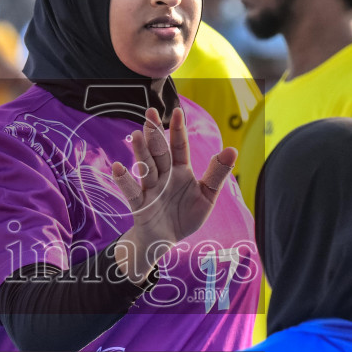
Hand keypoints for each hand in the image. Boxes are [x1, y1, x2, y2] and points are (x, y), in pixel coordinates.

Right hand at [111, 107, 235, 283]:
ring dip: (140, 152)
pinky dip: (124, 180)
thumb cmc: (186, 215)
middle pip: (159, 152)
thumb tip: (232, 150)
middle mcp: (164, 176)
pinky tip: (118, 167)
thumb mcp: (206, 195)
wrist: (166, 240)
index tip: (177, 112)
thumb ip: (217, 174)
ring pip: (146, 167)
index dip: (178, 131)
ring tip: (136, 135)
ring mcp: (150, 189)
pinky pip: (131, 192)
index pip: (179, 147)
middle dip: (155, 133)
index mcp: (180, 170)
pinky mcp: (140, 206)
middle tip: (149, 113)